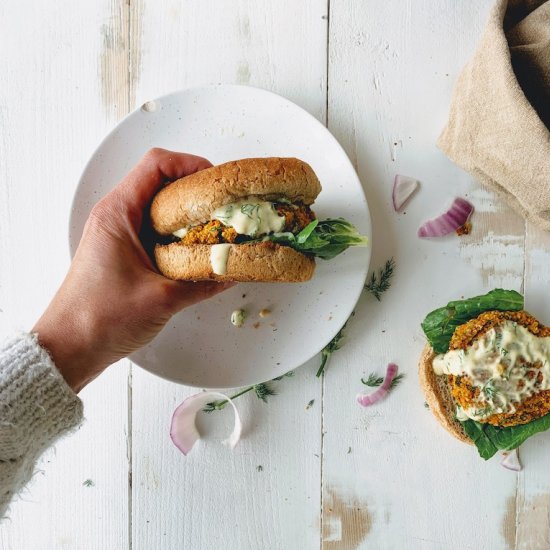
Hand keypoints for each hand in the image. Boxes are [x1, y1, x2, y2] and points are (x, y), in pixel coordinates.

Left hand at [34, 148, 230, 392]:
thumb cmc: (101, 319)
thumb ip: (204, 283)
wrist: (69, 348)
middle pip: (162, 182)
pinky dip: (179, 234)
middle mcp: (116, 216)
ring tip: (217, 229)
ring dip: (189, 214)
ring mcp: (119, 234)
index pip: (157, 164)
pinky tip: (198, 252)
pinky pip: (157, 230)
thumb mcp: (162, 299)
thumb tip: (235, 271)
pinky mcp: (124, 252)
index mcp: (118, 214)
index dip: (192, 165)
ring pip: (161, 207)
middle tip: (225, 208)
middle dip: (197, 191)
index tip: (218, 183)